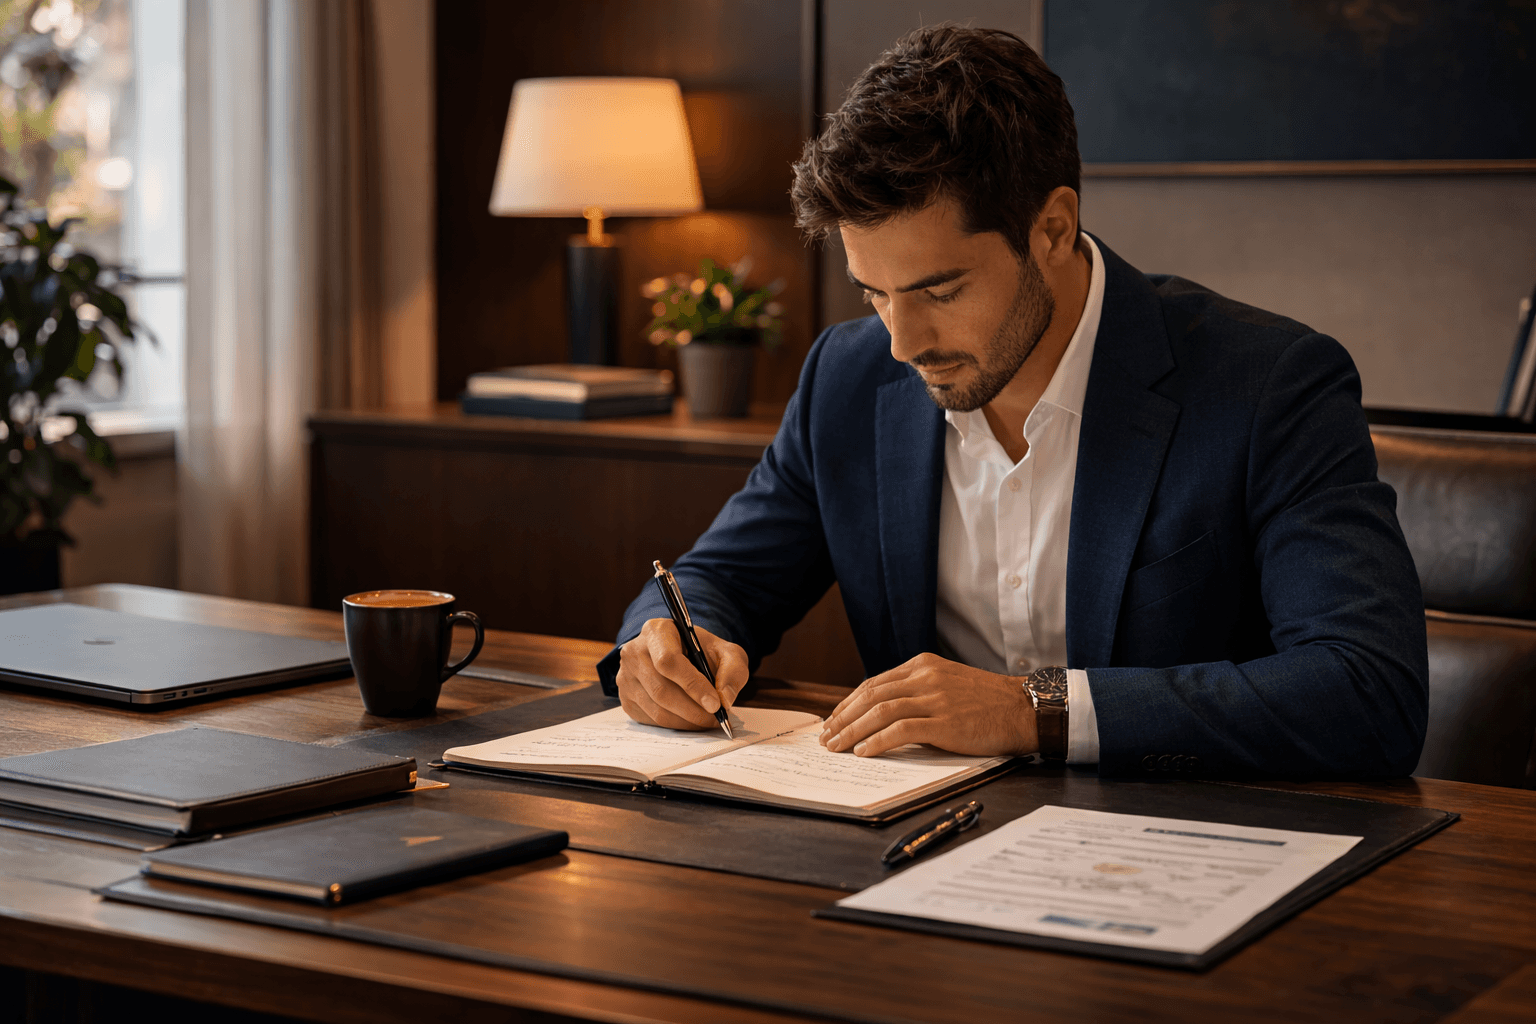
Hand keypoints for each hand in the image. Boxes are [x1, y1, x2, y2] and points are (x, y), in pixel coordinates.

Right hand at [616, 618, 748, 730]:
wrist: (680, 654)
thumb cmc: (701, 651)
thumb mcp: (725, 651)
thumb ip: (733, 670)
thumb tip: (725, 699)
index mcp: (657, 631)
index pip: (668, 661)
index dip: (692, 685)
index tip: (715, 704)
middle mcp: (634, 652)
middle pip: (662, 690)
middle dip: (693, 710)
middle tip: (716, 719)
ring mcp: (625, 676)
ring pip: (657, 709)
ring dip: (686, 721)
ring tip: (707, 721)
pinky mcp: (626, 698)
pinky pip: (651, 720)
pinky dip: (675, 725)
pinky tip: (691, 721)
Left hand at [819, 653, 1037, 757]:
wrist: (1025, 710)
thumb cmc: (988, 702)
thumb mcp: (949, 684)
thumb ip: (919, 691)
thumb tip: (883, 713)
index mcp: (923, 665)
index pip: (874, 683)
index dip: (849, 702)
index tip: (834, 719)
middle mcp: (925, 677)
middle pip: (871, 695)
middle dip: (843, 717)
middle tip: (826, 736)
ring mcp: (935, 698)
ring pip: (880, 711)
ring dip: (852, 730)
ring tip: (837, 746)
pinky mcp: (945, 721)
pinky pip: (901, 730)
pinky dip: (877, 741)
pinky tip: (863, 751)